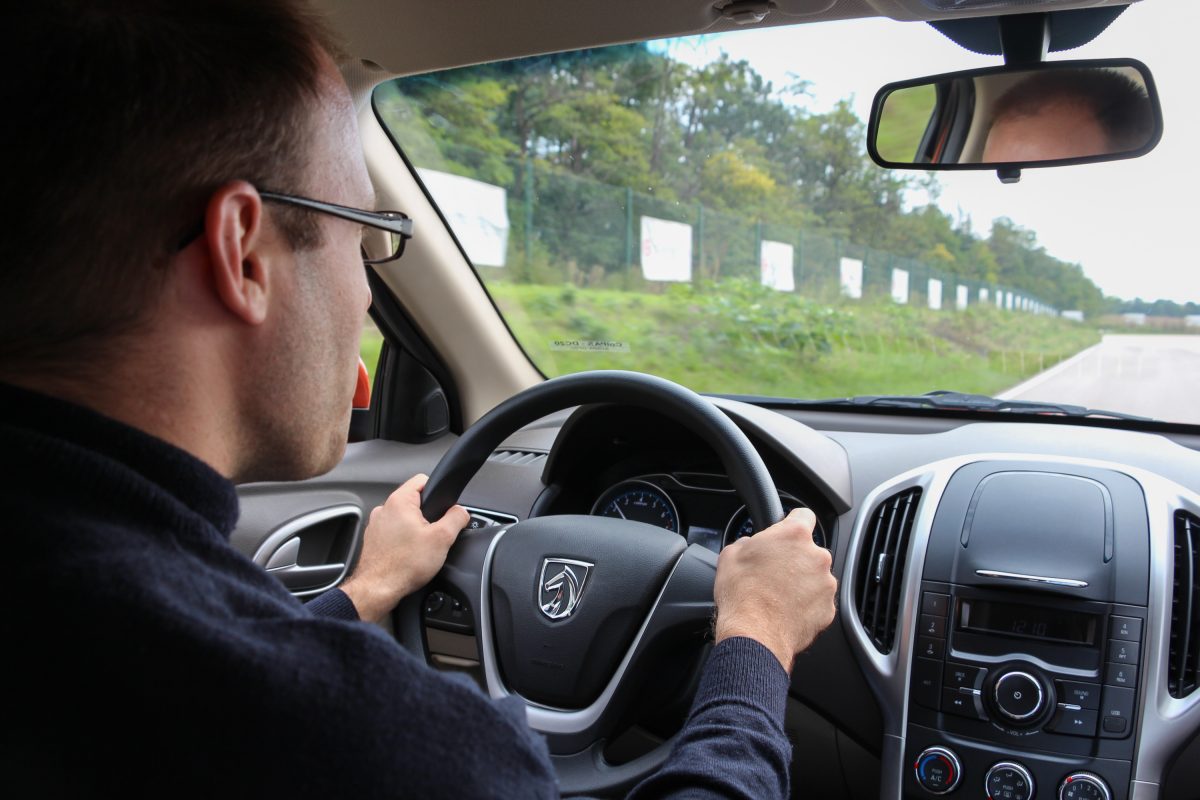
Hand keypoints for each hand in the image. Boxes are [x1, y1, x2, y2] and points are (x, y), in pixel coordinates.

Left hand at [338, 473, 469, 622]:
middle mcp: (384, 509)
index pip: (422, 480)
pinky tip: (408, 555)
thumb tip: (462, 512)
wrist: (378, 589)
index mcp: (399, 501)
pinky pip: (393, 533)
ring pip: (404, 519)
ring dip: (414, 529)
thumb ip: (456, 518)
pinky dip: (402, 541)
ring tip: (420, 548)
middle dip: (428, 516)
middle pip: (414, 501)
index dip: (438, 491)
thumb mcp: (442, 539)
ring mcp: (376, 525)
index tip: (443, 507)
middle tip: (434, 535)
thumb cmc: (403, 566)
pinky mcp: (373, 540)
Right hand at [712, 507, 836, 673]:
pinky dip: (806, 605)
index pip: (804, 515)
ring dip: (801, 582)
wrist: (754, 634)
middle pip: (809, 550)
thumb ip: (748, 542)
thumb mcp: (731, 555)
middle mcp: (817, 556)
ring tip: (778, 596)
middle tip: (773, 572)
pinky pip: (818, 601)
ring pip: (815, 577)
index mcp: (795, 535)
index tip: (786, 533)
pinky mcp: (828, 609)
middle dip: (794, 558)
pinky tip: (786, 611)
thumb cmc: (742, 594)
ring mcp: (826, 584)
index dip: (791, 523)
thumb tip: (751, 546)